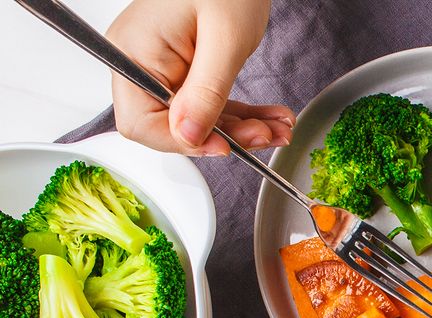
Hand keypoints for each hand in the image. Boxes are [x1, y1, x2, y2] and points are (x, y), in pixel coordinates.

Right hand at [107, 0, 289, 155]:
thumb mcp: (225, 39)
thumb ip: (206, 92)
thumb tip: (188, 136)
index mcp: (134, 53)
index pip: (141, 123)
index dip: (182, 142)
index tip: (223, 146)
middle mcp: (141, 62)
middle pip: (173, 125)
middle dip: (224, 136)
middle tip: (264, 135)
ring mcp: (163, 65)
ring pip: (198, 119)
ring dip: (242, 129)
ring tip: (278, 127)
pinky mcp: (186, 67)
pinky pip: (209, 102)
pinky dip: (241, 113)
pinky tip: (269, 118)